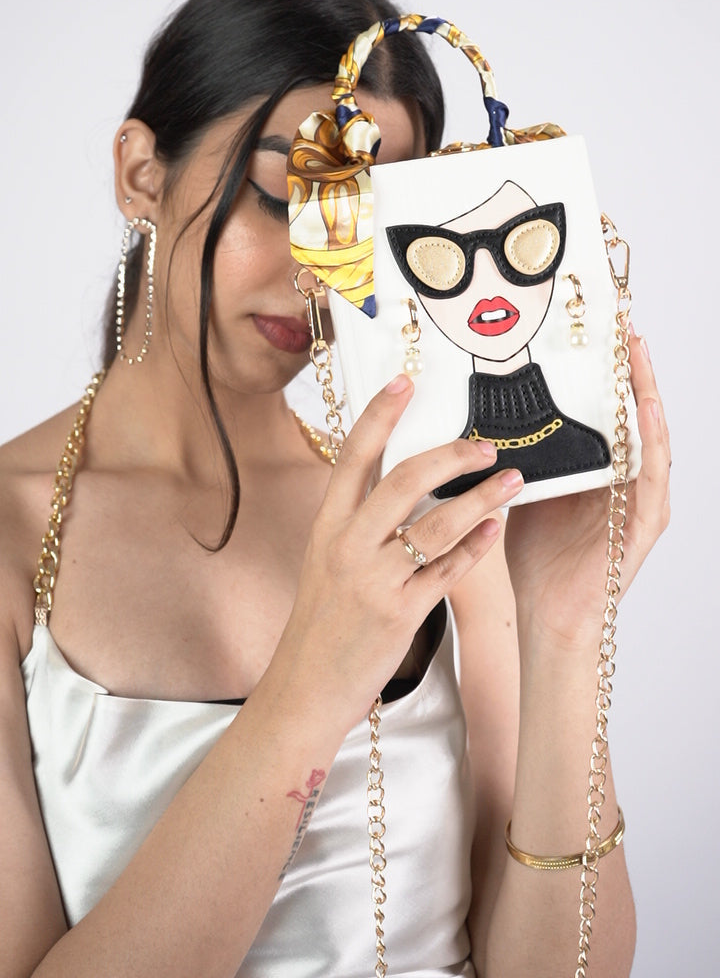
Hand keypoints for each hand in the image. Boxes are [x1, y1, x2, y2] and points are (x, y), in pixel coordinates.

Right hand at [275, 374, 520, 731]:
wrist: (306, 685)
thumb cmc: (323, 619)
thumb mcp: (328, 559)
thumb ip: (360, 521)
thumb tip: (402, 481)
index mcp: (327, 525)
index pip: (354, 456)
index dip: (380, 414)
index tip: (405, 382)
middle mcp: (347, 545)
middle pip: (403, 481)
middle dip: (450, 456)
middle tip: (485, 444)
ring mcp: (373, 580)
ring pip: (435, 526)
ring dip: (480, 499)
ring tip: (512, 480)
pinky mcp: (400, 614)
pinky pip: (447, 572)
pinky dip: (476, 547)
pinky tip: (496, 529)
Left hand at [503, 331, 670, 649]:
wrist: (546, 613)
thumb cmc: (536, 555)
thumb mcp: (523, 487)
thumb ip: (520, 452)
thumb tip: (483, 410)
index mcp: (599, 468)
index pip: (609, 408)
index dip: (608, 369)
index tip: (599, 328)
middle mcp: (626, 479)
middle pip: (636, 413)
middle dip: (633, 368)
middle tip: (624, 323)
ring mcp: (641, 500)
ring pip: (652, 435)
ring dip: (647, 392)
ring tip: (638, 353)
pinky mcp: (645, 523)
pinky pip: (654, 475)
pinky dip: (653, 440)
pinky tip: (647, 410)